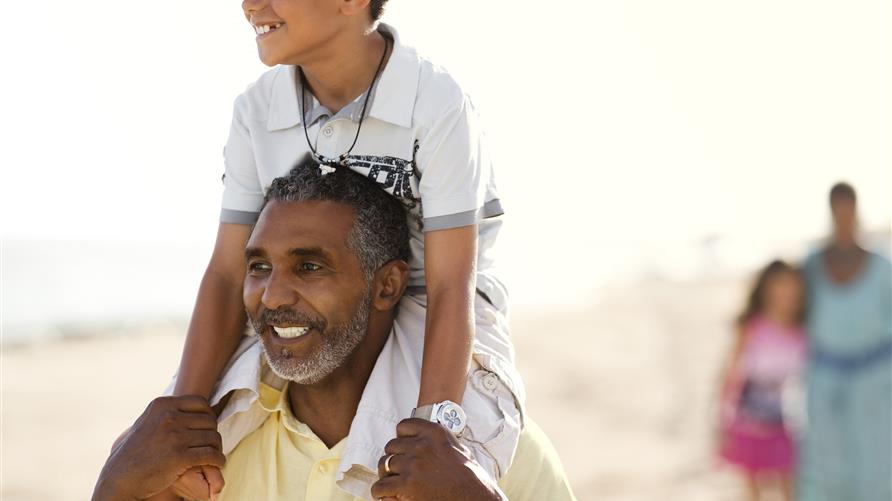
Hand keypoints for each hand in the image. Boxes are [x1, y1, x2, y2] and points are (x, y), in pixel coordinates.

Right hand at [92, 395, 225, 500]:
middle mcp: (169, 417)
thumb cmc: (136, 452)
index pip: (200, 403)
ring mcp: (175, 436)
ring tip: (215, 455)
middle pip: (210, 420)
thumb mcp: (148, 421)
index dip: (208, 415)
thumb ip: (168, 412)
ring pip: (213, 438)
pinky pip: (211, 455)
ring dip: (217, 448)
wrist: (120, 478)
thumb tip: (194, 404)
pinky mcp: (180, 456)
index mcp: (162, 405)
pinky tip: (217, 464)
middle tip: (213, 444)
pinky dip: (218, 460)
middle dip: (213, 433)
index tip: (208, 428)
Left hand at [370, 418, 503, 500]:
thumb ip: (438, 441)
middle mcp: (422, 445)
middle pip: (391, 446)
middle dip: (394, 458)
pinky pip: (380, 486)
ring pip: (384, 464)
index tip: (404, 448)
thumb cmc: (471, 478)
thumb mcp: (458, 449)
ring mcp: (413, 464)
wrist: (475, 498)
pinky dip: (380, 492)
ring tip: (393, 483)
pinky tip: (385, 495)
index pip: (404, 426)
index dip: (401, 438)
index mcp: (435, 433)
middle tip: (399, 470)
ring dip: (386, 474)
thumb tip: (420, 440)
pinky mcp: (407, 484)